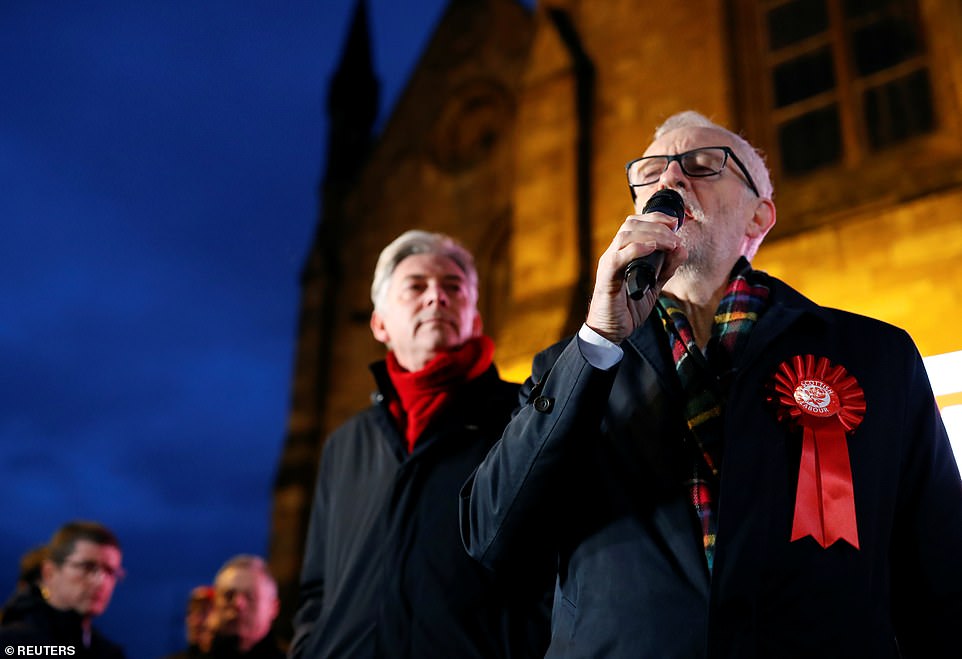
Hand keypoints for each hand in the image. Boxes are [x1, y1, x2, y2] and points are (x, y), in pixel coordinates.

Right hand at [585, 212, 686, 342]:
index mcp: (622, 253)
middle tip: (676, 236)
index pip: (635, 224)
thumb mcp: (654, 285)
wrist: (611, 331)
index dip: (655, 218)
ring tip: (670, 244)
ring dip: (652, 235)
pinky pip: (618, 258)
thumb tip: (682, 248)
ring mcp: (608, 264)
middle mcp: (613, 254)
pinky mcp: (606, 278)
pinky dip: (636, 249)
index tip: (675, 222)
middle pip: (630, 224)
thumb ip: (667, 268)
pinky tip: (652, 248)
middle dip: (657, 224)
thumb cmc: (628, 308)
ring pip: (625, 236)